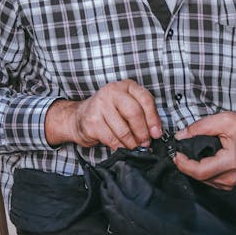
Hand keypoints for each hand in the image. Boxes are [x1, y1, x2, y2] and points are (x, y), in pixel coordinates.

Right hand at [45, 81, 161, 150]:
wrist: (78, 117)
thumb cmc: (107, 112)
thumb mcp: (126, 106)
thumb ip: (142, 114)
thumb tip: (155, 132)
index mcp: (125, 86)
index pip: (145, 99)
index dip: (153, 119)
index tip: (156, 133)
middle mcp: (112, 91)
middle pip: (134, 113)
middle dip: (142, 132)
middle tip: (145, 143)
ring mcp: (100, 105)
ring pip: (123, 129)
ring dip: (132, 143)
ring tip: (134, 147)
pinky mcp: (92, 121)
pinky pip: (111, 139)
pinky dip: (120, 147)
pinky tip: (122, 148)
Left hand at [173, 111, 235, 189]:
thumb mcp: (223, 120)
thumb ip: (200, 127)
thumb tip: (181, 135)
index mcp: (230, 162)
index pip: (199, 171)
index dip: (184, 165)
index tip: (177, 155)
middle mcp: (232, 176)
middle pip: (200, 177)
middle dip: (188, 166)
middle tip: (180, 154)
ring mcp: (233, 182)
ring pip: (206, 181)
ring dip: (195, 170)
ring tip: (191, 157)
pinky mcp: (233, 183)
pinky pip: (213, 182)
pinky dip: (205, 173)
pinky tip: (205, 162)